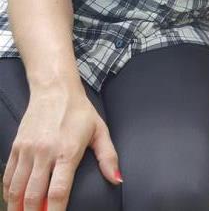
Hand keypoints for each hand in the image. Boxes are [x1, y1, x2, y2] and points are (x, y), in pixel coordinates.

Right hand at [3, 87, 120, 210]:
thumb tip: (117, 179)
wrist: (55, 89)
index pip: (58, 192)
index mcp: (68, 151)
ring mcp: (28, 150)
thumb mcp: (100, 130)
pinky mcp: (16, 147)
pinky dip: (8, 193)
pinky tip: (14, 201)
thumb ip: (108, 157)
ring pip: (16, 190)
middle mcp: (45, 152)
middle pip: (33, 196)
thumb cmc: (79, 111)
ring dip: (17, 209)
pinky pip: (8, 177)